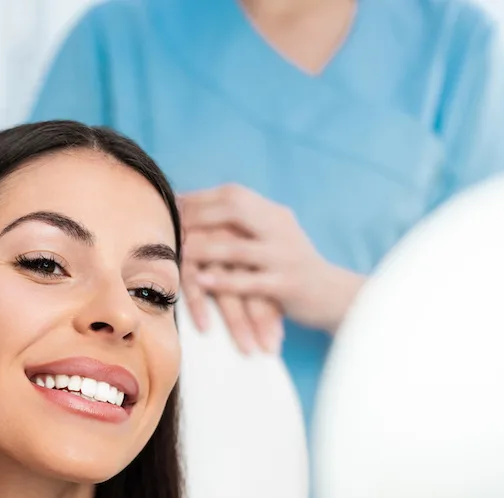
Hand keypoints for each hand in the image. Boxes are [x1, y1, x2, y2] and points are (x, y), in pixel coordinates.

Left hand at [179, 185, 364, 333]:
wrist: (334, 296)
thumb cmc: (291, 270)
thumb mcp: (271, 240)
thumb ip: (243, 226)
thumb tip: (197, 214)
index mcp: (274, 214)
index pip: (233, 195)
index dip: (200, 198)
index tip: (171, 203)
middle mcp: (280, 229)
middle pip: (236, 210)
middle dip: (199, 215)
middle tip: (169, 223)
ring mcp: (285, 256)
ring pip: (239, 248)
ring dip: (204, 248)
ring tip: (177, 250)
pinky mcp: (288, 285)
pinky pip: (251, 282)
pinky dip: (224, 281)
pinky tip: (202, 281)